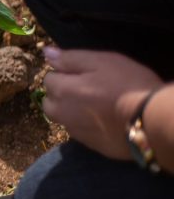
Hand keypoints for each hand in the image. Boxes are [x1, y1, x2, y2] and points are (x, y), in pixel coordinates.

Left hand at [43, 46, 162, 159]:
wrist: (152, 120)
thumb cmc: (128, 84)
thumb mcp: (101, 62)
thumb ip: (70, 58)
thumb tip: (46, 52)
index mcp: (62, 91)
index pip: (48, 79)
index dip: (64, 74)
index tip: (82, 74)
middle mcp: (62, 114)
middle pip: (50, 102)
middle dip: (60, 95)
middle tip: (86, 89)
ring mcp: (76, 132)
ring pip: (63, 119)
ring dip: (70, 111)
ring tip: (94, 105)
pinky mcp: (91, 146)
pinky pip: (80, 132)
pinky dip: (85, 125)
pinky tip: (103, 120)